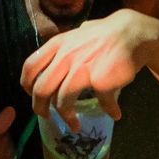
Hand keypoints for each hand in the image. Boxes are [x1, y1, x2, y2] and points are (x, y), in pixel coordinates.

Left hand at [21, 9, 151, 129]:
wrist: (131, 33)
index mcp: (57, 45)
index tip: (32, 96)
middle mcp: (66, 56)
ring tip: (74, 126)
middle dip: (40, 109)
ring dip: (68, 118)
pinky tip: (114, 112)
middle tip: (47, 117)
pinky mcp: (100, 80)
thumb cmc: (103, 34)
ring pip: (63, 101)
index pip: (30, 67)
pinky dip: (109, 110)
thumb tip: (51, 61)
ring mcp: (82, 69)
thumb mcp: (76, 35)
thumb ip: (62, 48)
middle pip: (41, 89)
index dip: (27, 85)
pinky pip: (101, 102)